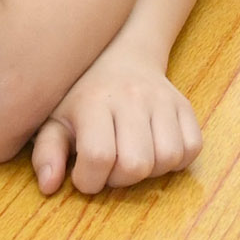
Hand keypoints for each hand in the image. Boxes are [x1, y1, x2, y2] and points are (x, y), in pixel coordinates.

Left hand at [28, 57, 200, 195]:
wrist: (119, 54)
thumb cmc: (81, 95)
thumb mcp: (54, 120)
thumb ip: (47, 153)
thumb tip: (48, 186)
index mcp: (94, 102)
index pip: (98, 156)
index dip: (89, 180)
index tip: (83, 174)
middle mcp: (131, 97)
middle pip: (136, 164)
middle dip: (120, 179)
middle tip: (108, 166)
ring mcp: (162, 100)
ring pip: (168, 158)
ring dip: (149, 172)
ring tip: (131, 158)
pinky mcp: (184, 105)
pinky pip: (192, 147)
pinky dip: (176, 160)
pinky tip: (154, 152)